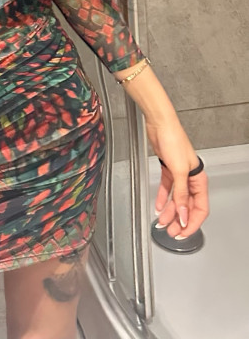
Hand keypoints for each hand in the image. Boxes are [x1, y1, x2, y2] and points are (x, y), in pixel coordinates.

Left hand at [145, 118, 208, 239]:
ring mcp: (179, 175)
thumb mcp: (179, 171)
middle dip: (179, 220)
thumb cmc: (174, 140)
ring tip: (162, 222)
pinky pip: (167, 189)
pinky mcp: (168, 170)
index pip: (200, 209)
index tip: (183, 233)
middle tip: (171, 231)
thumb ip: (182, 195)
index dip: (192, 223)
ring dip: (170, 212)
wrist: (160, 124)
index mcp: (199, 180)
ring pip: (177, 199)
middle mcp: (191, 179)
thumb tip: (185, 215)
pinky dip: (163, 199)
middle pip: (188, 206)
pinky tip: (158, 207)